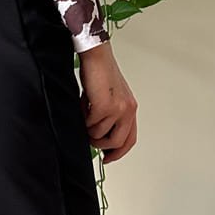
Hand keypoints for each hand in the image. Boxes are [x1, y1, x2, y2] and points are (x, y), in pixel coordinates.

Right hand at [77, 40, 136, 161]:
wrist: (97, 57)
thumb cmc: (101, 73)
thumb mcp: (111, 98)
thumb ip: (110, 116)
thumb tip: (100, 134)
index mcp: (131, 109)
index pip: (129, 139)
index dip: (118, 152)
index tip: (108, 157)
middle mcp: (128, 110)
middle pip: (117, 142)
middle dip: (100, 144)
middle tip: (90, 138)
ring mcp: (117, 110)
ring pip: (100, 135)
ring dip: (89, 128)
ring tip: (85, 113)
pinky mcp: (104, 107)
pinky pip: (90, 124)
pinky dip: (83, 118)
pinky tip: (83, 106)